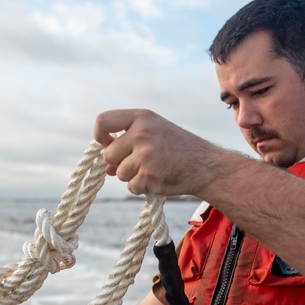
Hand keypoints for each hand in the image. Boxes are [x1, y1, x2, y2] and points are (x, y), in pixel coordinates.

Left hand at [93, 109, 219, 195]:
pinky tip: (158, 179)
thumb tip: (106, 167)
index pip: (103, 121)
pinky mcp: (149, 176)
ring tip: (154, 168)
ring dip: (132, 176)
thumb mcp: (154, 134)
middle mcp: (141, 133)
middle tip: (140, 163)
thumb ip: (128, 144)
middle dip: (119, 164)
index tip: (106, 144)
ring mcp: (145, 155)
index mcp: (142, 118)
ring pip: (119, 173)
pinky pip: (131, 187)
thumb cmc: (178, 148)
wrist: (205, 165)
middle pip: (109, 155)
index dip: (99, 136)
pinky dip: (142, 187)